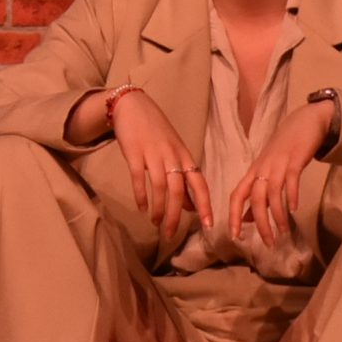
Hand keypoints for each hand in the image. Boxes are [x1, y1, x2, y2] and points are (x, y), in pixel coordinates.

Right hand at [107, 91, 213, 243]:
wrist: (133, 105)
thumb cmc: (155, 132)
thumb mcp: (174, 152)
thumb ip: (182, 178)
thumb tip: (191, 207)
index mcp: (185, 156)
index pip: (200, 184)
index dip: (205, 205)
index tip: (208, 226)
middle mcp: (172, 156)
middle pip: (178, 191)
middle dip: (176, 216)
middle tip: (170, 235)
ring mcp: (153, 153)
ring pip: (160, 187)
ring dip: (158, 209)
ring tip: (155, 223)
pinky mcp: (134, 152)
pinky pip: (139, 178)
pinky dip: (141, 195)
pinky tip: (141, 208)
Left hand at [227, 99, 335, 246]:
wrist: (305, 121)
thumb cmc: (285, 149)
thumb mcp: (267, 170)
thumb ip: (257, 193)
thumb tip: (247, 219)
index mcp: (253, 172)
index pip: (237, 196)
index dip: (233, 216)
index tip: (235, 236)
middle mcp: (262, 168)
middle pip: (256, 199)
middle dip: (260, 223)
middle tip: (269, 242)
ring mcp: (278, 163)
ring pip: (272, 193)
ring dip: (277, 215)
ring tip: (284, 231)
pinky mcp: (295, 159)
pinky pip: (291, 180)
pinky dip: (291, 195)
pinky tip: (294, 208)